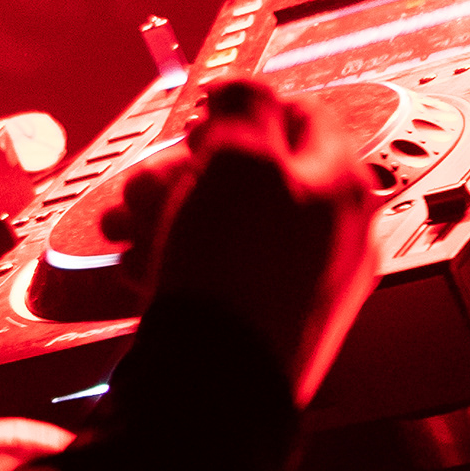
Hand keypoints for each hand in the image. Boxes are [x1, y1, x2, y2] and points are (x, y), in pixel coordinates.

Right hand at [144, 75, 376, 405]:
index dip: (244, 105)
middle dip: (186, 169)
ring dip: (170, 213)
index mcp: (343, 185)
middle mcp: (335, 234)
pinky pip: (224, 272)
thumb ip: (243, 106)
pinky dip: (181, 260)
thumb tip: (244, 90)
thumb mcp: (239, 158)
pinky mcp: (270, 321)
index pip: (303, 114)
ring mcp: (306, 282)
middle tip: (147, 179)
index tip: (202, 114)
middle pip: (256, 174)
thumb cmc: (236, 270)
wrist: (217, 379)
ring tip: (126, 225)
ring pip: (230, 223)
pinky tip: (144, 267)